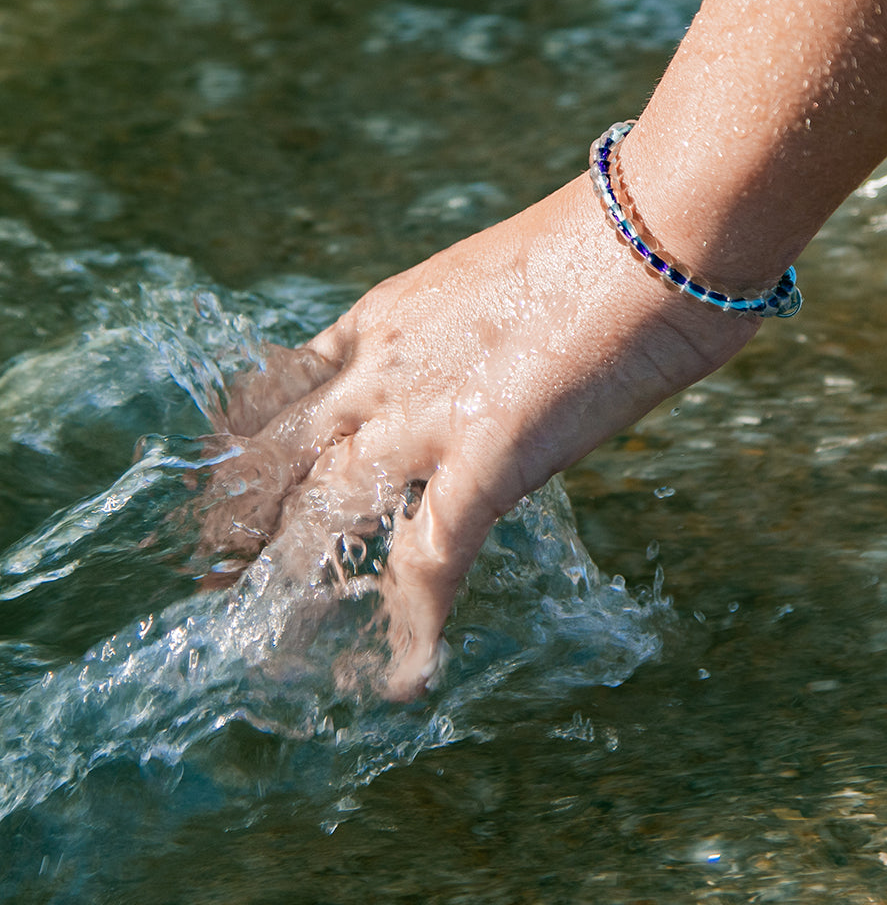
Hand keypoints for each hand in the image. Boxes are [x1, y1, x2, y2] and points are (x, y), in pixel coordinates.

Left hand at [196, 174, 758, 697]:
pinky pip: (432, 561)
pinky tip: (406, 673)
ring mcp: (425, 417)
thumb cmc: (598, 246)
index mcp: (382, 321)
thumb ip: (455, 339)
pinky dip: (415, 625)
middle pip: (276, 454)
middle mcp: (382, 371)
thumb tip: (466, 371)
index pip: (277, 389)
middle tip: (212, 564)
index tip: (225, 477)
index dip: (240, 441)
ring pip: (324, 510)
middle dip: (238, 514)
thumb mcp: (490, 287)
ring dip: (291, 577)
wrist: (655, 231)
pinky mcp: (485, 461)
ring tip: (269, 633)